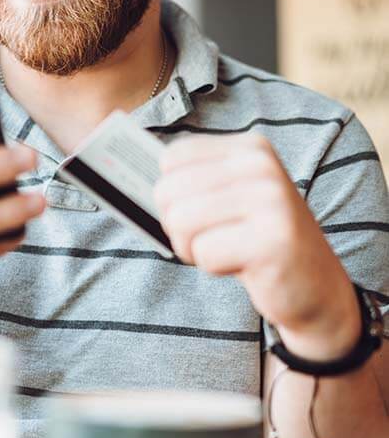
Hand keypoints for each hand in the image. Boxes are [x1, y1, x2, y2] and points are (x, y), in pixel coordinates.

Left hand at [155, 133, 360, 360]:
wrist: (316, 289)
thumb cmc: (256, 244)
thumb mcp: (228, 203)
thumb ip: (188, 186)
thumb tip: (121, 182)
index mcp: (249, 148)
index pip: (171, 158)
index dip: (171, 196)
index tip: (202, 212)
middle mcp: (261, 166)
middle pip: (168, 191)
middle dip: (178, 228)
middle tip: (214, 238)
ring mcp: (270, 200)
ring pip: (180, 222)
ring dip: (195, 249)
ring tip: (228, 250)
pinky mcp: (272, 240)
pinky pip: (205, 254)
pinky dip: (216, 268)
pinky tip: (246, 265)